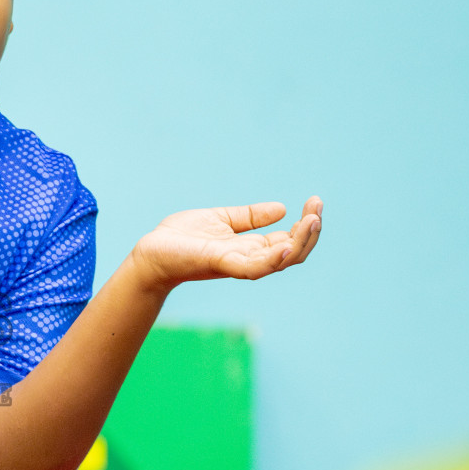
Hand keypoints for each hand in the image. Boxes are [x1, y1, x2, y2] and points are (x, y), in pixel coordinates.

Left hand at [130, 196, 322, 292]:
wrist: (151, 252)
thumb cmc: (181, 238)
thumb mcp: (221, 219)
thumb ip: (249, 216)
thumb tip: (281, 209)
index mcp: (250, 248)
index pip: (290, 241)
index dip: (306, 224)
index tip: (315, 202)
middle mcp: (249, 259)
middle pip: (293, 253)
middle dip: (311, 232)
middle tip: (318, 208)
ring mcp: (237, 264)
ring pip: (281, 262)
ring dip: (301, 242)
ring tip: (313, 221)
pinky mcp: (221, 264)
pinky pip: (254, 268)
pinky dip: (274, 259)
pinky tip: (288, 245)